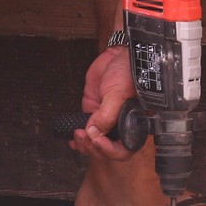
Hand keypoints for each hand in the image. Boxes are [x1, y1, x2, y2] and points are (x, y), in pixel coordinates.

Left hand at [68, 45, 133, 160]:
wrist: (118, 55)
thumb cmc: (128, 72)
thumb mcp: (118, 93)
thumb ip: (107, 115)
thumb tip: (93, 133)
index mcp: (133, 125)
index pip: (123, 149)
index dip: (110, 150)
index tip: (97, 140)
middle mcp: (120, 126)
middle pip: (106, 150)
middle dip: (93, 147)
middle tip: (84, 135)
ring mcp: (105, 121)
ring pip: (94, 144)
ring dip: (85, 145)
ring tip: (77, 135)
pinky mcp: (93, 113)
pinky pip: (86, 132)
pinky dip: (79, 139)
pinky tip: (72, 139)